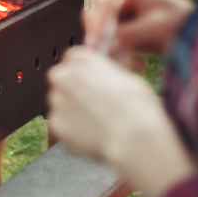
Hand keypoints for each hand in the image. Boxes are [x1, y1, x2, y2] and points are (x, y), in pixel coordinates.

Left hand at [48, 47, 196, 196]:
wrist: (137, 138)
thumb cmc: (141, 107)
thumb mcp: (128, 77)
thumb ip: (108, 70)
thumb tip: (107, 69)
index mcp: (80, 59)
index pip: (74, 58)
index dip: (87, 73)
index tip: (95, 83)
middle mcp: (62, 76)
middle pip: (63, 79)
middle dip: (76, 91)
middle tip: (99, 106)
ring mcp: (56, 101)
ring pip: (61, 103)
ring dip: (74, 111)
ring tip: (101, 123)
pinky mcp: (56, 125)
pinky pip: (62, 125)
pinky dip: (74, 130)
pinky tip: (94, 135)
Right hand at [83, 0, 194, 56]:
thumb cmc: (181, 22)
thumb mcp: (154, 26)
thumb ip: (127, 33)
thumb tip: (104, 42)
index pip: (103, 2)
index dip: (97, 23)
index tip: (96, 41)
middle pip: (98, 15)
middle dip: (104, 37)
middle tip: (109, 55)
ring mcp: (119, 7)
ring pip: (101, 29)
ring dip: (114, 48)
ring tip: (134, 62)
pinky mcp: (121, 23)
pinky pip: (110, 38)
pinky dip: (121, 51)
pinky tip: (137, 61)